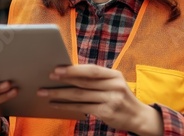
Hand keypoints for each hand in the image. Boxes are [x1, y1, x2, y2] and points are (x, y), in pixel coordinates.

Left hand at [37, 64, 162, 135]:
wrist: (138, 116)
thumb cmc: (120, 97)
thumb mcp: (114, 83)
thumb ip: (97, 78)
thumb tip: (70, 73)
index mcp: (114, 75)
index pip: (92, 70)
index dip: (74, 69)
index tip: (57, 68)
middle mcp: (114, 86)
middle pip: (84, 82)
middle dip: (64, 79)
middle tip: (48, 77)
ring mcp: (111, 100)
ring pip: (80, 96)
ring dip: (60, 94)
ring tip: (45, 92)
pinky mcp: (107, 113)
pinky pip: (82, 108)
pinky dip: (67, 106)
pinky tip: (56, 105)